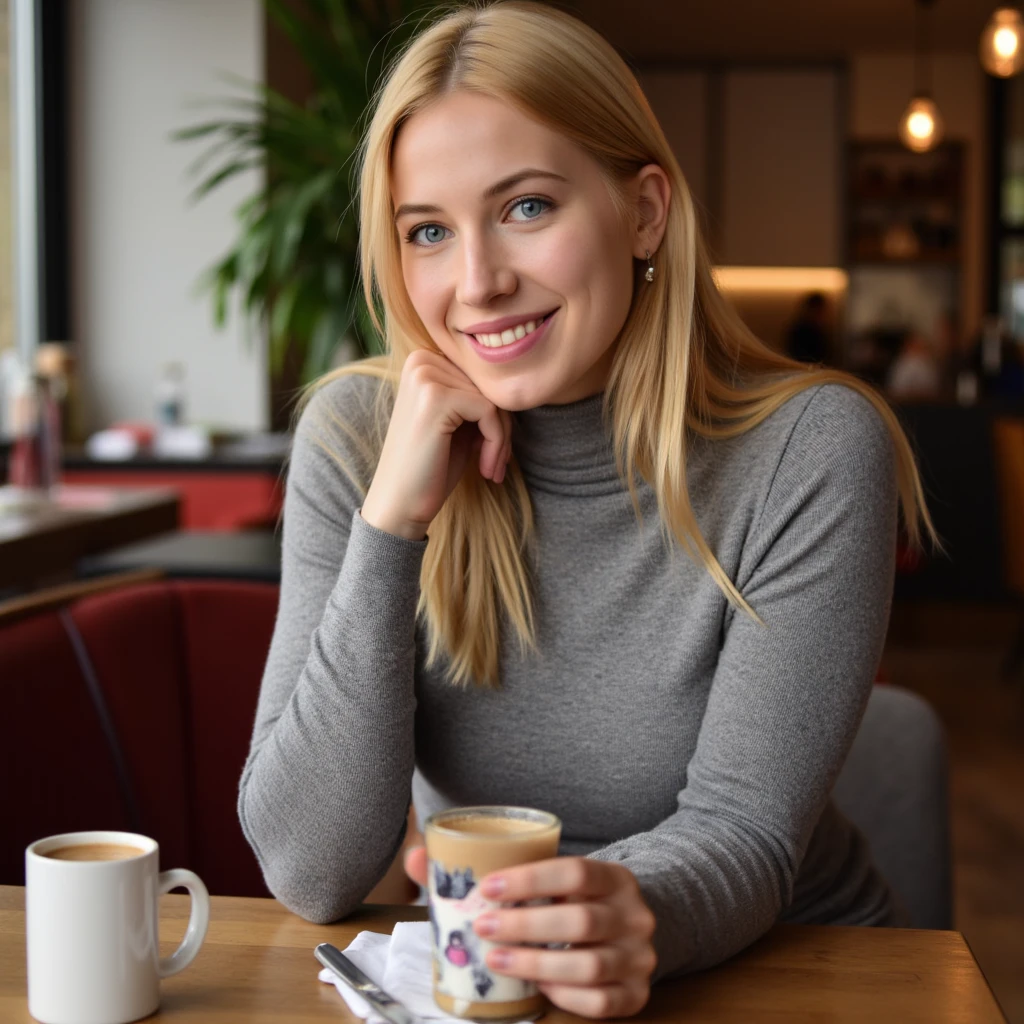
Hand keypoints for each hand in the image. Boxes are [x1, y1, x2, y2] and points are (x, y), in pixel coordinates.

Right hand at [360, 350, 512, 539]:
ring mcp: (425, 376)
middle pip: (488, 386)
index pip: (481, 378)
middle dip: (501, 428)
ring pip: (493, 399)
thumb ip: (477, 397)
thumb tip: (515, 386)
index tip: (496, 449)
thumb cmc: (431, 466)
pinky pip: (490, 412)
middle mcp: (421, 361)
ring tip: (492, 468)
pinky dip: (496, 444)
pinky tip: (485, 469)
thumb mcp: (458, 423)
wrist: (400, 503)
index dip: (496, 414)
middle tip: (497, 463)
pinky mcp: (436, 397)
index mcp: (423, 361)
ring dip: (501, 439)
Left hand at [405, 847, 656, 1018]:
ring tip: (495, 957)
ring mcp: (639, 958)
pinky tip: (537, 987)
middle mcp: (634, 915)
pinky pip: (600, 1002)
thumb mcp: (549, 878)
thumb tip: (417, 856)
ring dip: (536, 963)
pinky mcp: (636, 995)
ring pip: (588, 966)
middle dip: (525, 925)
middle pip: (580, 920)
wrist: (629, 926)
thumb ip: (491, 867)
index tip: (487, 887)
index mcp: (614, 877)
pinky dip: (565, 995)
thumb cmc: (575, 900)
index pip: (576, 870)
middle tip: (482, 925)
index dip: (530, 879)